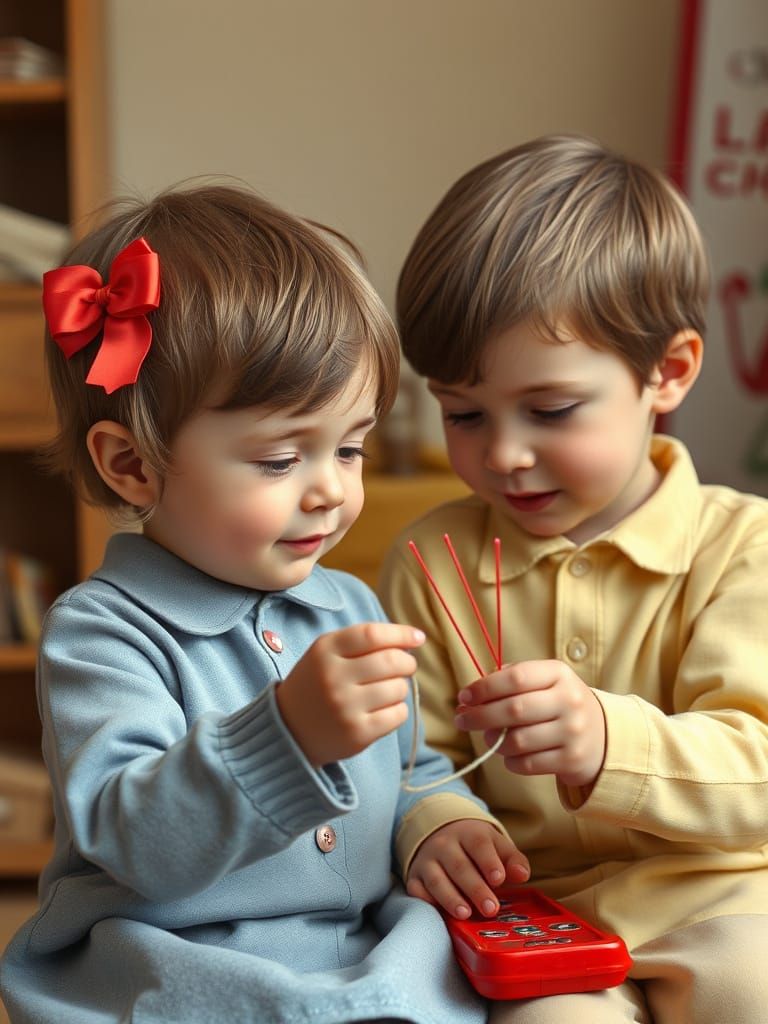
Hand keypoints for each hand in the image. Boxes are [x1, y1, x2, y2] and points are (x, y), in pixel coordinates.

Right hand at [276, 622, 423, 765]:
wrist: (289, 729)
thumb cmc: (318, 683)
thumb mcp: (327, 653)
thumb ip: (363, 641)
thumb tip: (414, 638)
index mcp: (325, 650)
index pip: (372, 634)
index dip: (401, 634)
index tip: (417, 638)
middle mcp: (333, 677)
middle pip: (391, 661)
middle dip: (407, 662)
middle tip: (405, 666)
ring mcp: (345, 707)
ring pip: (398, 688)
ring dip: (400, 687)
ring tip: (386, 690)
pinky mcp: (357, 734)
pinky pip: (398, 714)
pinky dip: (398, 710)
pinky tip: (383, 709)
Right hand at [407, 819, 529, 918]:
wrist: (440, 833)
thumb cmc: (476, 847)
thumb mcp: (496, 845)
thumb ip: (512, 859)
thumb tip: (522, 875)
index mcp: (468, 833)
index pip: (478, 844)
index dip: (488, 862)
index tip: (499, 879)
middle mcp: (445, 844)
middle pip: (459, 866)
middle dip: (475, 888)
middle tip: (490, 908)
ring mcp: (427, 860)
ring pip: (437, 879)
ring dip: (450, 897)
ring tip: (465, 914)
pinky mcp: (414, 876)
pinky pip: (416, 889)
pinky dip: (425, 900)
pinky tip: (438, 913)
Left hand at [454, 660, 605, 788]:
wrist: (602, 735)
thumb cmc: (558, 704)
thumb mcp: (543, 682)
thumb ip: (507, 682)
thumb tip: (466, 699)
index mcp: (559, 674)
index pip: (515, 677)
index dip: (484, 688)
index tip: (464, 697)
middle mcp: (569, 700)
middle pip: (513, 710)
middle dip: (479, 716)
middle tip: (461, 720)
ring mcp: (573, 732)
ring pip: (517, 740)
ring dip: (494, 741)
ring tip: (490, 738)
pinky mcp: (572, 760)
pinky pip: (526, 764)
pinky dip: (510, 761)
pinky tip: (510, 754)